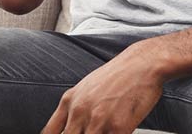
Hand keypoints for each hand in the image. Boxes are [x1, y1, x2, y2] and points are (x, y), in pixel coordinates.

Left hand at [40, 42, 163, 133]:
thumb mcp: (85, 89)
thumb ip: (74, 108)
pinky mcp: (118, 127)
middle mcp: (79, 111)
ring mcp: (97, 120)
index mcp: (69, 101)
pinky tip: (117, 132)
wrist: (142, 64)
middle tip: (88, 133)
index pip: (50, 132)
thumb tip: (68, 127)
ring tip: (104, 132)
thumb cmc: (116, 76)